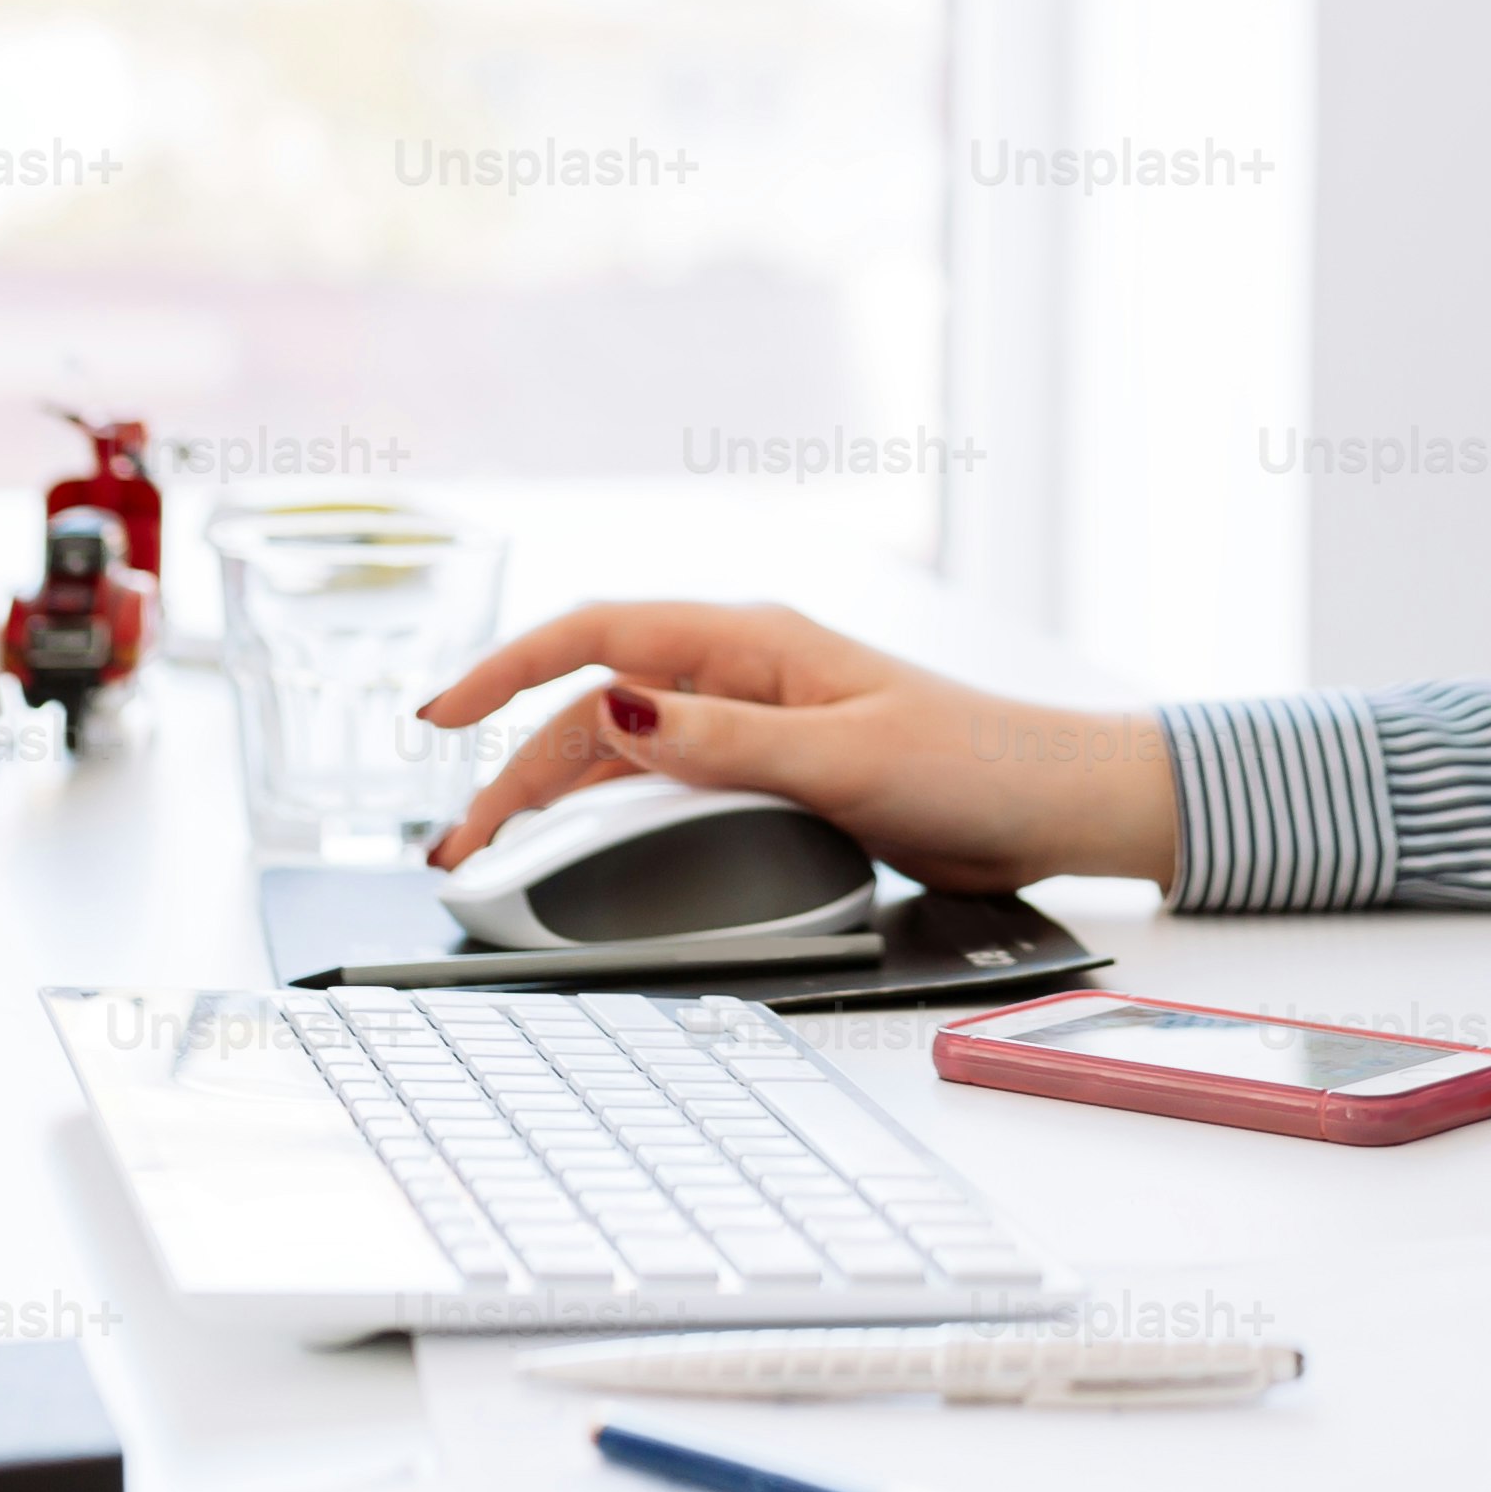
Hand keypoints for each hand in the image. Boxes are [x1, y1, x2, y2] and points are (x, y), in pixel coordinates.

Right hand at [415, 601, 1181, 894]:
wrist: (1051, 804)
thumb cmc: (972, 763)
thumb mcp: (843, 758)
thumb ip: (724, 742)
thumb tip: (613, 709)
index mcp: (753, 642)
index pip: (600, 635)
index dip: (509, 669)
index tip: (439, 715)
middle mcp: (741, 673)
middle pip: (596, 708)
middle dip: (517, 766)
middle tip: (459, 844)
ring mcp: (752, 724)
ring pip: (623, 753)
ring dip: (555, 797)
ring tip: (492, 856)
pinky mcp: (770, 774)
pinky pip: (666, 787)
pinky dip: (611, 817)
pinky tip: (574, 852)